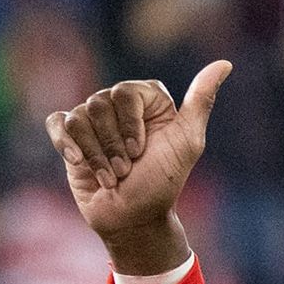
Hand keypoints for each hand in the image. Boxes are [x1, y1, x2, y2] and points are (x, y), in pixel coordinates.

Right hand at [46, 65, 231, 277]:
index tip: (140, 152)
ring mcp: (93, 120)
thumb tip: (225, 64)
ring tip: (111, 177)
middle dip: (113, 145)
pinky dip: (67, 144)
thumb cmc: (161, 183)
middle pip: (99, 104)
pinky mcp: (70, 136)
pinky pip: (57, 123)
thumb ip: (201, 101)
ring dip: (96, 156)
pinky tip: (78, 162)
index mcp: (146, 100)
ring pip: (78, 118)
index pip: (126, 93)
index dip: (130, 125)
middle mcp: (118, 104)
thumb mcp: (187, 142)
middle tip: (126, 169)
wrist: (132, 219)